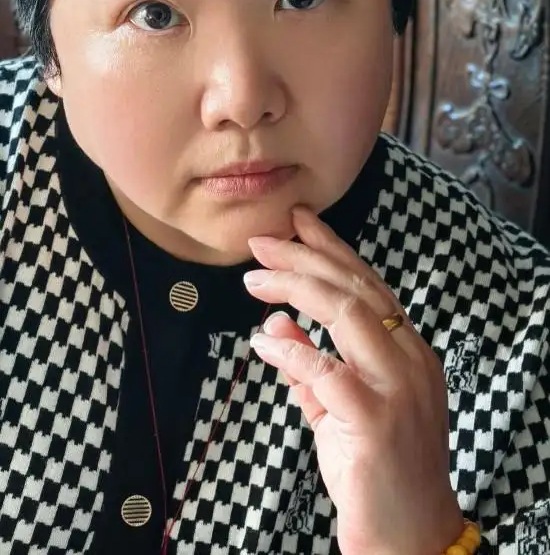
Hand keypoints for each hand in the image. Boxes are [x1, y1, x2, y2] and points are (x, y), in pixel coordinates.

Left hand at [245, 206, 462, 554]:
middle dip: (305, 257)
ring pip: (348, 313)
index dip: (331, 249)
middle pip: (356, 288)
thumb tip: (274, 325)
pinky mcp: (377, 421)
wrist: (411, 538)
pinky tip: (262, 342)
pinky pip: (327, 370)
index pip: (368, 284)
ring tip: (255, 279)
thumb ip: (309, 366)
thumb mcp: (338, 409)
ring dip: (295, 288)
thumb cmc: (376, 471)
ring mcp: (399, 389)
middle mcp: (411, 361)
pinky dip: (291, 350)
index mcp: (408, 352)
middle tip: (264, 240)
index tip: (299, 222)